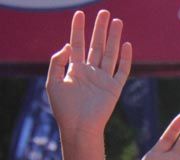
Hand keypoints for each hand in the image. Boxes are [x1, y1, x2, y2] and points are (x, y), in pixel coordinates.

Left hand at [46, 10, 130, 136]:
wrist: (78, 127)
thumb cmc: (63, 108)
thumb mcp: (53, 81)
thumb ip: (57, 61)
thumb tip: (67, 45)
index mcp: (75, 70)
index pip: (77, 44)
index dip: (77, 29)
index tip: (79, 14)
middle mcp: (90, 72)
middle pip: (96, 45)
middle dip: (99, 28)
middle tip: (104, 12)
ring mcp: (103, 79)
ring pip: (110, 53)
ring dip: (113, 37)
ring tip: (117, 21)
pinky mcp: (114, 89)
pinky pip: (121, 71)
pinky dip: (125, 58)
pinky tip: (126, 45)